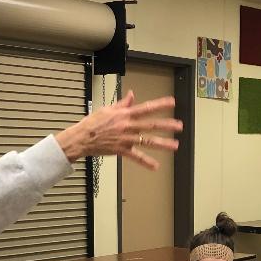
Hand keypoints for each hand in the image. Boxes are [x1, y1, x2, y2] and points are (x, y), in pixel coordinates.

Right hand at [55, 91, 180, 170]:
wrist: (81, 138)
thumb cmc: (93, 123)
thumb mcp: (108, 109)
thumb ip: (123, 104)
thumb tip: (132, 95)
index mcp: (124, 114)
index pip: (145, 108)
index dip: (159, 104)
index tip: (172, 102)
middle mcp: (127, 126)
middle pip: (150, 125)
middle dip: (166, 125)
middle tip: (179, 126)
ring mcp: (125, 139)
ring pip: (147, 141)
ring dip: (162, 143)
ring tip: (175, 145)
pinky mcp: (121, 150)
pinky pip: (136, 157)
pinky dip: (146, 162)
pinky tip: (156, 166)